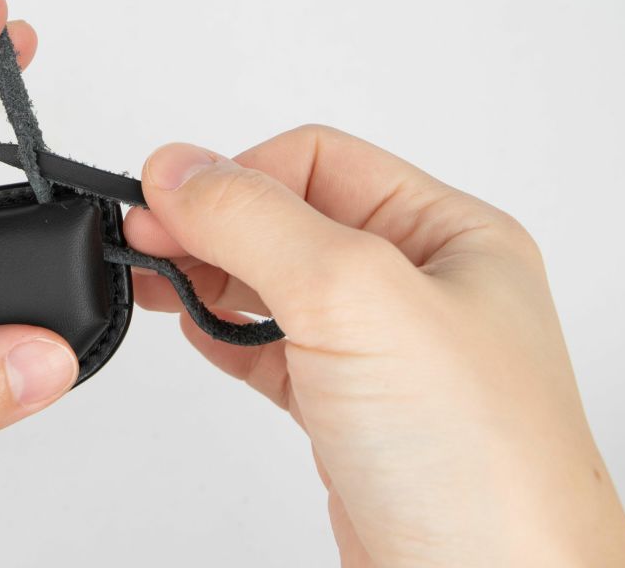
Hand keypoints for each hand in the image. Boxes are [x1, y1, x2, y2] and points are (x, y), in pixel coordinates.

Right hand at [125, 127, 624, 566]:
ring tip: (156, 282)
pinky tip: (198, 331)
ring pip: (274, 283)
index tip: (164, 200)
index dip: (236, 173)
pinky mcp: (350, 412)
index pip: (318, 160)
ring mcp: (384, 353)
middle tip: (144, 241)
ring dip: (210, 275)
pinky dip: (226, 335)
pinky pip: (273, 349)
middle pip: (289, 218)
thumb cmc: (479, 464)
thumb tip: (178, 169)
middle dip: (212, 223)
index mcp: (450, 234)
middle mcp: (420, 287)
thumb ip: (258, 222)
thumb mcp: (357, 298)